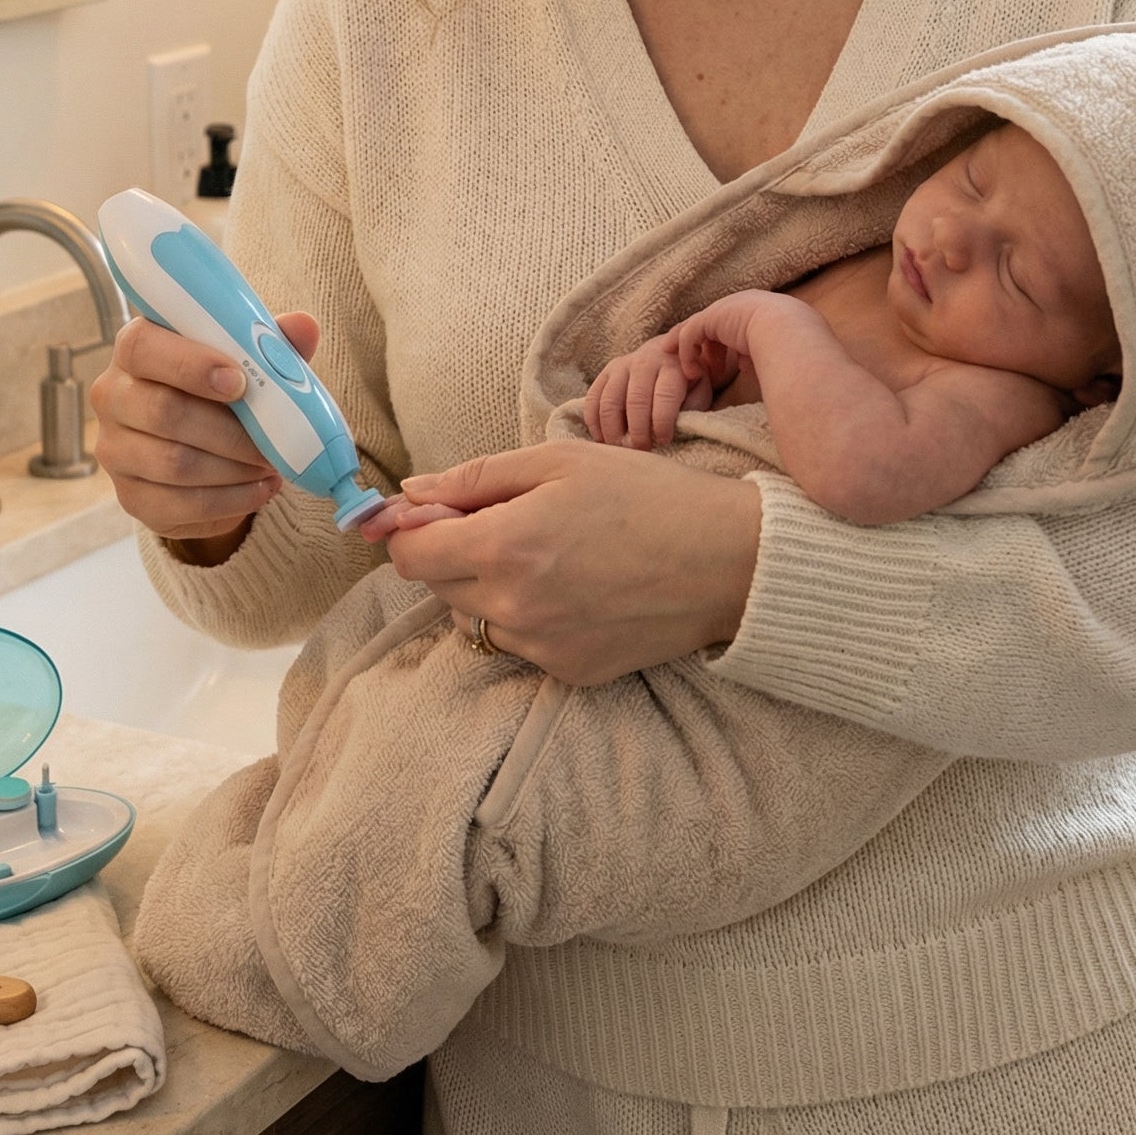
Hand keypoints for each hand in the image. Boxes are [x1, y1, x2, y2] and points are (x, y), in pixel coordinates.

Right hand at [87, 310, 319, 558]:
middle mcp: (113, 397)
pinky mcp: (130, 497)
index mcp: (136, 350)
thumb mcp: (249, 361)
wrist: (206, 445)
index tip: (239, 382)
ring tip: (270, 467)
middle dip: (230, 432)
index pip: (143, 348)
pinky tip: (258, 491)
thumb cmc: (224, 389)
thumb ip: (272, 344)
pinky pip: (178, 506)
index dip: (191, 365)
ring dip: (234, 470)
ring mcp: (115, 450)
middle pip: (163, 413)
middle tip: (271, 443)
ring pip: (174, 465)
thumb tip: (304, 327)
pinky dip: (229, 502)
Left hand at [383, 442, 760, 684]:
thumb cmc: (645, 496)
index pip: (409, 555)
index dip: (413, 528)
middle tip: (508, 521)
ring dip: (488, 587)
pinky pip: (519, 643)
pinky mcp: (569, 672)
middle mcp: (513, 608)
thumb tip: (408, 495)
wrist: (727, 560)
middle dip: (453, 552)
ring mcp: (541, 648)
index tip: (440, 512)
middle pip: (437, 586)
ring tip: (548, 555)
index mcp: (503, 548)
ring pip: (475, 617)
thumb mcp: (558, 462)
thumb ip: (473, 479)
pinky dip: (528, 616)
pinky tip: (575, 587)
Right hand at [583, 330, 713, 449]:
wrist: (667, 353)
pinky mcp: (605, 372)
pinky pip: (593, 398)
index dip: (662, 423)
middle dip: (637, 432)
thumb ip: (693, 407)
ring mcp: (621, 366)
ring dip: (613, 430)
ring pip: (609, 401)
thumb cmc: (686, 381)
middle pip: (635, 401)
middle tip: (641, 450)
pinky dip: (594, 422)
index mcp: (672, 366)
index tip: (663, 441)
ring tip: (621, 449)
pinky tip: (602, 439)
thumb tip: (677, 428)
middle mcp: (645, 362)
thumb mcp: (700, 390)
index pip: (665, 396)